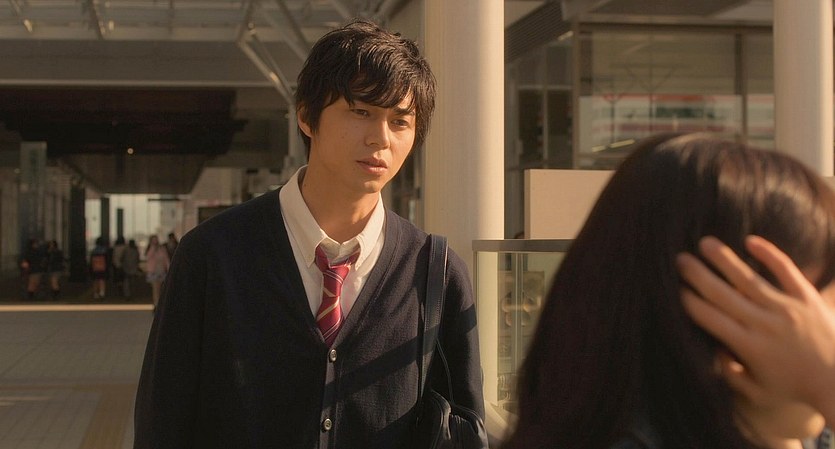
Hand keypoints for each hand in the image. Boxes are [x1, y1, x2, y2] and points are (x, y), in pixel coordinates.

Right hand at [676, 235, 834, 421]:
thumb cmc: (795, 388)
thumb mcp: (758, 393)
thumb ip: (731, 375)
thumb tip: (714, 349)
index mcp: (749, 347)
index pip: (709, 318)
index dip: (688, 301)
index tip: (674, 288)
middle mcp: (765, 324)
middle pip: (722, 294)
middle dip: (697, 275)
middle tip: (679, 259)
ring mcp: (788, 309)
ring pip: (748, 278)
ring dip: (724, 259)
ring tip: (705, 242)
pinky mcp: (808, 298)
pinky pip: (786, 271)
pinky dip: (769, 254)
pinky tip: (750, 240)